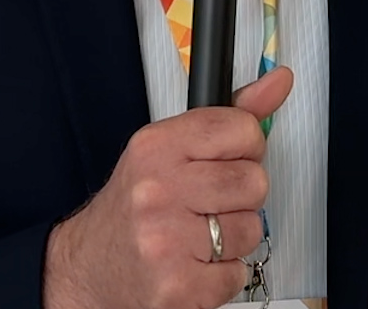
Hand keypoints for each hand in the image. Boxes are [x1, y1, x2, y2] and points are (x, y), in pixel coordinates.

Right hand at [43, 67, 293, 308]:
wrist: (88, 267)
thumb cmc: (133, 208)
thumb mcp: (169, 150)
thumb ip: (228, 117)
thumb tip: (278, 81)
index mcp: (156, 147)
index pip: (241, 129)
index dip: (245, 149)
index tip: (224, 162)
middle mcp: (157, 190)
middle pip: (254, 182)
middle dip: (240, 198)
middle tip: (206, 206)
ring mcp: (166, 241)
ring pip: (251, 230)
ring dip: (231, 240)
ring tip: (196, 238)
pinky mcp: (179, 287)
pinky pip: (237, 274)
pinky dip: (221, 276)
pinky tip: (192, 265)